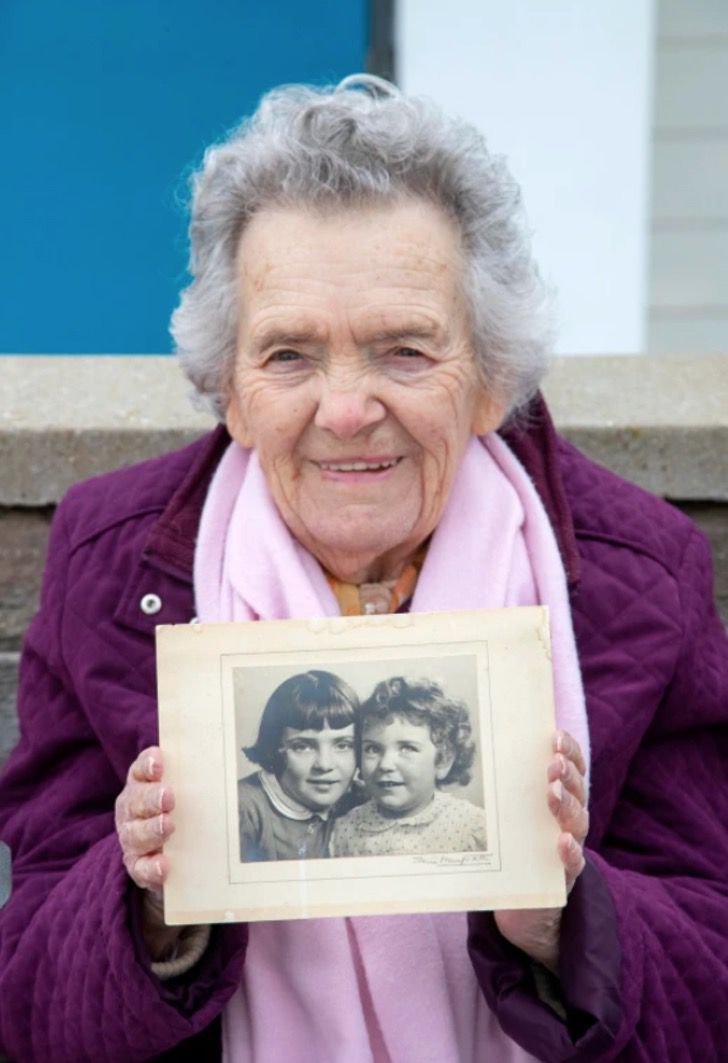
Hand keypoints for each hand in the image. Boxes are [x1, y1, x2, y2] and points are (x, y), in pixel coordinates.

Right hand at [115, 746, 179, 958]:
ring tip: (167, 826)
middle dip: (152, 797)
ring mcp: (132, 839)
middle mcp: (132, 810)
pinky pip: (141, 868)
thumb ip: (194, 776)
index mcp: (141, 785)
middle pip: (136, 800)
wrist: (169, 851)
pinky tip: (163, 865)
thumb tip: (222, 758)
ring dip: (151, 830)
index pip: (140, 770)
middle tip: (168, 796)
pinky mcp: (138, 866)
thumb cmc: (179, 810)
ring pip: (136, 834)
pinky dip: (151, 867)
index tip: (159, 762)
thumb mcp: (185, 790)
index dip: (148, 765)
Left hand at [494, 730, 588, 972]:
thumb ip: (506, 785)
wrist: (526, 904)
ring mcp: (570, 847)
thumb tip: (476, 744)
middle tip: (553, 763)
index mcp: (560, 797)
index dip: (569, 750)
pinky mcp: (564, 877)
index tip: (555, 735)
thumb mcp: (512, 813)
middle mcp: (570, 819)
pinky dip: (570, 852)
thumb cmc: (517, 847)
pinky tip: (562, 842)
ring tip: (553, 791)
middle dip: (567, 773)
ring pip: (577, 822)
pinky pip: (573, 864)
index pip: (572, 767)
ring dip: (566, 804)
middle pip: (577, 790)